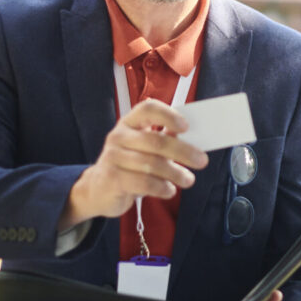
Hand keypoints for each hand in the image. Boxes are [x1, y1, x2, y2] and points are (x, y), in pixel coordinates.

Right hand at [59, 98, 208, 229]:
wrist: (98, 189)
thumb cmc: (129, 164)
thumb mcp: (144, 147)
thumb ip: (165, 138)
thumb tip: (194, 136)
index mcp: (129, 123)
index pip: (148, 109)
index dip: (168, 115)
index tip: (186, 127)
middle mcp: (119, 136)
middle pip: (156, 140)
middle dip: (183, 151)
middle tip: (202, 160)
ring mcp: (113, 157)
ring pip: (152, 164)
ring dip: (176, 173)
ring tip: (188, 180)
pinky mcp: (112, 179)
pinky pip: (143, 182)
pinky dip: (161, 187)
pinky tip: (169, 190)